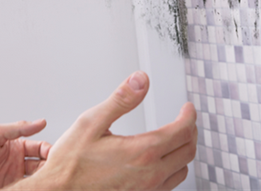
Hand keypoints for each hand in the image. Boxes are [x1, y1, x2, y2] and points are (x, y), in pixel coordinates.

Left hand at [0, 119, 51, 189]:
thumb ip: (18, 128)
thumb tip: (41, 122)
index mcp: (16, 146)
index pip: (41, 148)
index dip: (50, 151)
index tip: (58, 156)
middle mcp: (17, 163)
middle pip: (42, 166)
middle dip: (50, 168)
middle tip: (57, 173)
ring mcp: (13, 179)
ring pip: (35, 181)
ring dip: (42, 182)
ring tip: (50, 184)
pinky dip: (31, 189)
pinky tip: (37, 189)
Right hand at [30, 71, 196, 190]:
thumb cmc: (71, 162)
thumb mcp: (91, 122)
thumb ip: (121, 100)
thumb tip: (141, 80)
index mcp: (142, 153)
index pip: (181, 131)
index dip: (189, 116)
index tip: (187, 107)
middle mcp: (150, 175)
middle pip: (188, 151)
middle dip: (190, 131)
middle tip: (185, 119)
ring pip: (182, 171)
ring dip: (184, 151)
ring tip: (177, 138)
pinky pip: (169, 185)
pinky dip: (173, 169)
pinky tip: (161, 161)